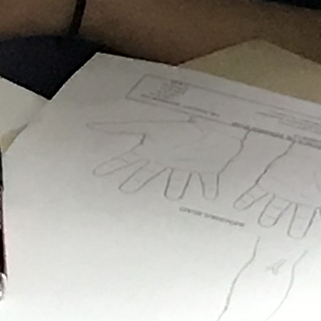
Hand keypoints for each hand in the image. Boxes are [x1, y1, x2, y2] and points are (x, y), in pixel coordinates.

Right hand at [87, 113, 249, 200]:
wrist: (224, 127)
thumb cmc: (187, 123)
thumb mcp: (156, 128)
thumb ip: (126, 129)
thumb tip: (96, 124)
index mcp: (154, 145)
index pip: (130, 158)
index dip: (115, 165)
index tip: (99, 173)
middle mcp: (168, 155)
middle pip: (149, 171)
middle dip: (137, 181)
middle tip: (124, 190)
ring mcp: (186, 162)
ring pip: (177, 180)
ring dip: (175, 188)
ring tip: (172, 197)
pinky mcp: (206, 169)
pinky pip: (206, 181)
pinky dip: (209, 188)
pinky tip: (209, 198)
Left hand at [232, 142, 320, 241]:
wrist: (308, 137)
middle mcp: (304, 198)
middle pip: (301, 218)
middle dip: (297, 227)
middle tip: (294, 238)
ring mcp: (286, 191)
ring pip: (278, 209)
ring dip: (271, 216)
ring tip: (265, 223)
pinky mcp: (270, 182)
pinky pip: (256, 194)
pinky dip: (247, 200)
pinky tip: (238, 206)